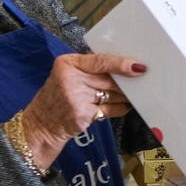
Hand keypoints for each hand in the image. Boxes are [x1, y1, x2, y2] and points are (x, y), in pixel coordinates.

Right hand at [20, 53, 142, 164]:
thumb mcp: (68, 76)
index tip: (139, 67)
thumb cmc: (58, 97)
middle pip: (109, 78)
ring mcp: (76, 97)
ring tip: (134, 93)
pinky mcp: (82, 114)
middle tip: (143, 81)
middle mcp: (70, 78)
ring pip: (112, 93)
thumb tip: (125, 67)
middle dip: (127, 82)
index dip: (121, 64)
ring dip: (126, 95)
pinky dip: (121, 108)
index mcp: (67, 63)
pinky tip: (125, 105)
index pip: (100, 61)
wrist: (41, 124)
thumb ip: (91, 70)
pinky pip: (110, 109)